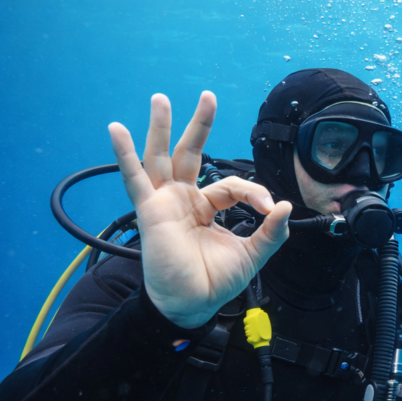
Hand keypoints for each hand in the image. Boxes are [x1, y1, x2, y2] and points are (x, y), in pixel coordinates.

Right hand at [109, 92, 292, 328]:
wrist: (193, 304)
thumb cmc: (216, 281)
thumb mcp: (253, 254)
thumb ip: (271, 231)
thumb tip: (285, 206)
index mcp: (207, 207)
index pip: (232, 185)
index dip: (253, 191)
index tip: (268, 206)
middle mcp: (184, 200)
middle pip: (191, 154)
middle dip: (199, 124)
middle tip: (208, 96)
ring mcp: (166, 203)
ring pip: (162, 156)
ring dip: (161, 127)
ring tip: (160, 98)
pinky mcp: (151, 211)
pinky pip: (134, 178)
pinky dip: (124, 154)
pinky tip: (117, 130)